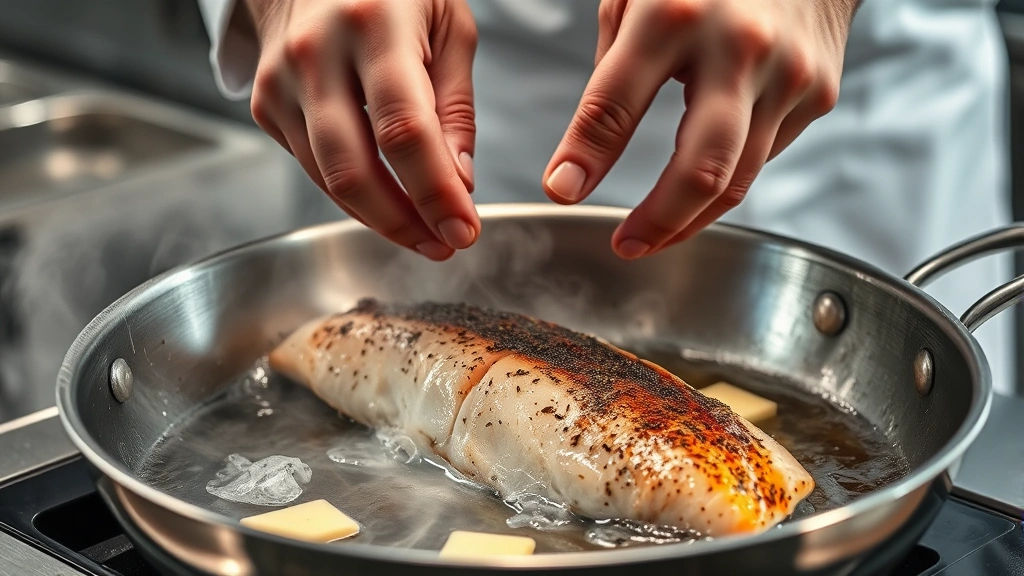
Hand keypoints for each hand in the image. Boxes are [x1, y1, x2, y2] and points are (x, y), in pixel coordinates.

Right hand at [242, 0, 478, 259]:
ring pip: (329, 180)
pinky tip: (388, 196)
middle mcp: (316, 53)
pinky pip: (313, 168)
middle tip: (444, 242)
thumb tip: (458, 183)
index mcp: (373, 24)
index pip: (404, 131)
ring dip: (382, 218)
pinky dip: (354, 194)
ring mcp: (281, 81)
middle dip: (404, 222)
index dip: (435, 192)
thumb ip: (455, 106)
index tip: (464, 230)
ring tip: (425, 229)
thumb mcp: (449, 26)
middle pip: (353, 169)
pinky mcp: (264, 104)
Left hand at [543, 0, 859, 258]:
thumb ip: (614, 63)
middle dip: (659, 221)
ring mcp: (787, 75)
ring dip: (689, 220)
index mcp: (674, 16)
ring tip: (653, 234)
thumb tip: (590, 148)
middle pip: (701, 168)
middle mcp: (739, 48)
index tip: (562, 190)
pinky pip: (762, 156)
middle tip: (625, 245)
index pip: (614, 103)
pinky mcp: (817, 95)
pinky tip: (700, 181)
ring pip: (736, 180)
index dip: (584, 156)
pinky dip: (725, 179)